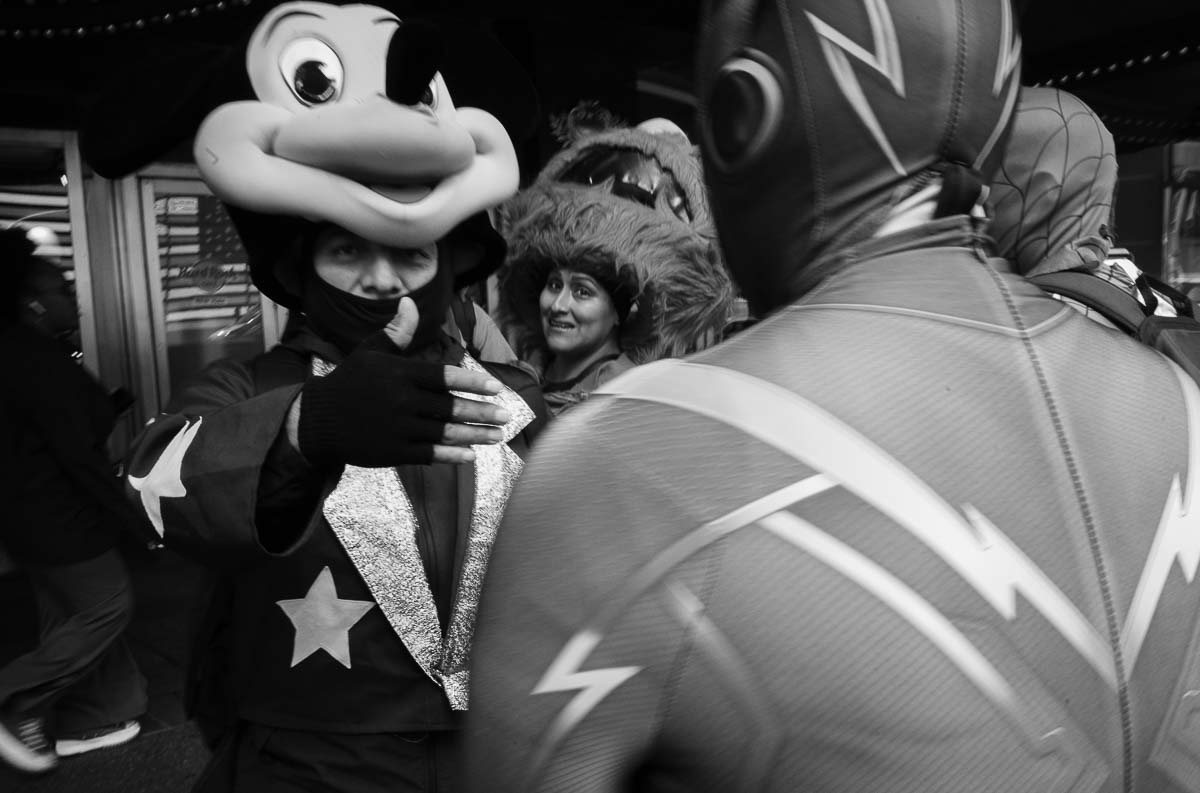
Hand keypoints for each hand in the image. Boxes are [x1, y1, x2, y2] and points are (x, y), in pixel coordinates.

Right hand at [294, 297, 511, 466]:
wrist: (317, 420)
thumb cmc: (348, 381)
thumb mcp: (370, 351)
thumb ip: (396, 332)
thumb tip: (410, 302)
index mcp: (399, 374)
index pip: (443, 377)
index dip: (472, 381)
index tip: (496, 386)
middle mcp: (400, 401)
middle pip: (449, 407)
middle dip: (481, 412)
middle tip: (507, 415)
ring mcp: (397, 428)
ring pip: (443, 432)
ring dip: (474, 435)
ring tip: (498, 436)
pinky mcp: (392, 452)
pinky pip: (428, 454)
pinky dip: (451, 456)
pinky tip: (471, 456)